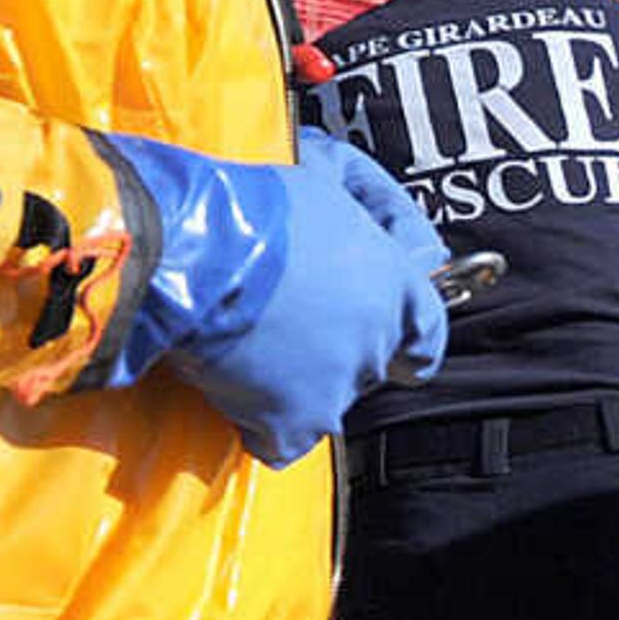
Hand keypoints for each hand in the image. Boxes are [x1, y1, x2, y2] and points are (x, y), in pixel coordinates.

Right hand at [78, 129, 447, 463]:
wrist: (190, 251)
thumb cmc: (250, 209)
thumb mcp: (324, 179)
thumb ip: (361, 205)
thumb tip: (380, 224)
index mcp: (396, 287)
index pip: (428, 332)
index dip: (411, 342)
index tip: (403, 352)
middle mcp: (376, 342)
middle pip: (368, 365)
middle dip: (335, 350)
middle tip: (288, 326)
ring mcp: (335, 388)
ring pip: (323, 401)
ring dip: (294, 383)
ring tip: (249, 345)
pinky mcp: (289, 423)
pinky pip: (280, 440)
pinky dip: (258, 423)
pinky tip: (235, 389)